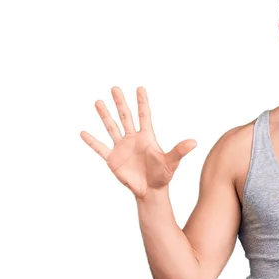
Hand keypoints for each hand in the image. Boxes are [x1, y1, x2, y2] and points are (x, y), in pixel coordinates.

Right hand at [80, 86, 196, 197]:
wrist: (151, 191)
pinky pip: (100, 148)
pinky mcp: (113, 159)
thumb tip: (194, 142)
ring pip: (112, 127)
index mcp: (147, 137)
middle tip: (115, 87)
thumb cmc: (163, 176)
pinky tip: (83, 132)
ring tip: (98, 102)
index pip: (144, 115)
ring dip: (105, 115)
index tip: (140, 88)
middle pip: (126, 116)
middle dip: (120, 102)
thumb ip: (180, 151)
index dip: (142, 102)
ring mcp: (122, 147)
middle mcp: (133, 139)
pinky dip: (92, 141)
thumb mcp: (172, 162)